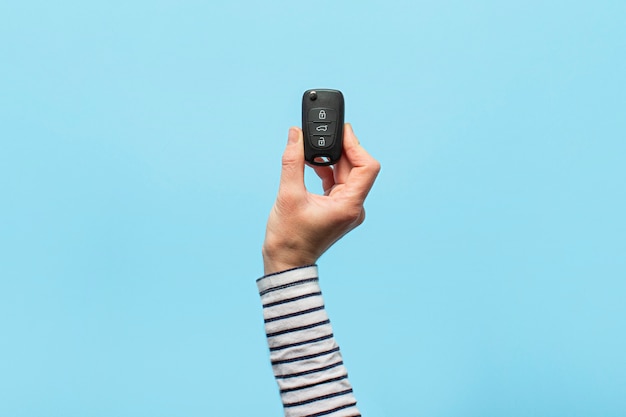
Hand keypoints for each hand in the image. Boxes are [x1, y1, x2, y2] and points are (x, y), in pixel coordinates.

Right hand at [262, 124, 380, 274]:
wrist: (286, 262)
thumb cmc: (289, 238)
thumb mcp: (288, 195)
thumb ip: (293, 161)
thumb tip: (295, 134)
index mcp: (349, 205)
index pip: (367, 167)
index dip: (356, 145)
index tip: (341, 131)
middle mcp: (353, 207)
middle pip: (356, 168)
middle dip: (340, 149)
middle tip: (322, 134)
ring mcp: (346, 209)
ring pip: (347, 174)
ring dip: (331, 159)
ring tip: (311, 148)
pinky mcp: (337, 209)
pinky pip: (337, 183)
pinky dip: (326, 170)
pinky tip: (311, 163)